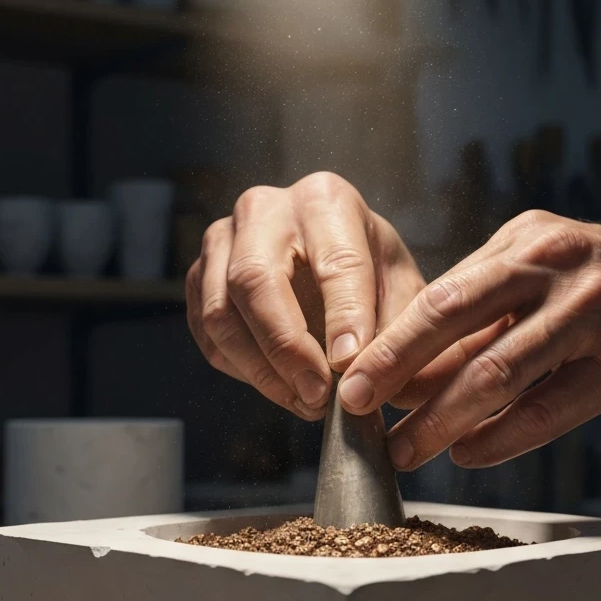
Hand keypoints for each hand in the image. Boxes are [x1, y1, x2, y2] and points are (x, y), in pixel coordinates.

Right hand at [186, 172, 426, 418]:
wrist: (333, 258)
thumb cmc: (370, 270)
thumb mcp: (400, 287)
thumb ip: (394, 327)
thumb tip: (363, 376)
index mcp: (325, 200)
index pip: (334, 260)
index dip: (343, 316)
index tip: (350, 364)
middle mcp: (265, 209)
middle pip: (255, 280)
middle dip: (287, 347)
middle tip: (318, 395)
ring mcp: (222, 239)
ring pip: (220, 312)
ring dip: (261, 370)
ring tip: (304, 401)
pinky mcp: (199, 274)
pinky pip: (207, 333)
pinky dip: (241, 370)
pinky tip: (279, 386)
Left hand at [336, 210, 600, 468]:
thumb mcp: (545, 275)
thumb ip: (483, 314)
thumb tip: (408, 372)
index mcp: (526, 241)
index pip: (441, 293)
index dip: (389, 341)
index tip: (348, 378)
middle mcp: (557, 266)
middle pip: (455, 320)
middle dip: (396, 370)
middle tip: (354, 410)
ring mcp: (594, 312)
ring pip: (497, 371)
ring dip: (441, 419)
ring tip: (405, 451)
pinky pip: (547, 408)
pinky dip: (500, 437)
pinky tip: (468, 454)